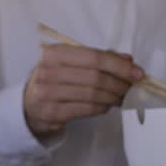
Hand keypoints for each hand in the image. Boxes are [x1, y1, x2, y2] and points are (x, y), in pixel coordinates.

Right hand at [23, 44, 144, 136]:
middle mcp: (48, 71)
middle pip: (95, 77)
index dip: (119, 66)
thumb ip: (99, 59)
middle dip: (119, 83)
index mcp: (55, 53)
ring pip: (92, 94)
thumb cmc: (55, 79)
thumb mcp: (71, 64)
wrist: (28, 105)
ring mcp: (47, 93)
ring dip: (114, 97)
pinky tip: (108, 105)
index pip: (93, 57)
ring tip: (123, 97)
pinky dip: (103, 107)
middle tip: (133, 88)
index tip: (138, 73)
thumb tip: (128, 60)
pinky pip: (86, 109)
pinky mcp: (52, 112)